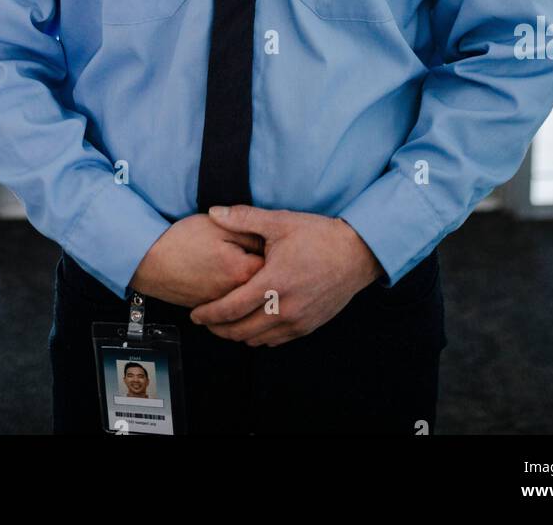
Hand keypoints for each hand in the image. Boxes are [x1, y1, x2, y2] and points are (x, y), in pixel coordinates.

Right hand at [130, 213, 264, 305]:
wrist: (150, 262)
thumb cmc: (183, 239)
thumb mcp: (218, 226)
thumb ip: (248, 232)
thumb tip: (270, 240)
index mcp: (243, 269)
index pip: (275, 263)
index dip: (277, 251)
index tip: (276, 243)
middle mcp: (237, 293)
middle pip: (266, 285)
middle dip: (270, 273)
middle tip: (270, 258)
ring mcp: (224, 305)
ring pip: (250, 299)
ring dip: (257, 289)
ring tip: (257, 275)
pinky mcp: (211, 310)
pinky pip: (234, 308)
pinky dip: (240, 299)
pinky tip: (238, 288)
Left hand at [189, 206, 383, 346]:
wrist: (356, 254)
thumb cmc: (319, 236)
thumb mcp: (280, 222)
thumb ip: (243, 218)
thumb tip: (213, 212)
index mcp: (273, 283)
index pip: (231, 309)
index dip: (209, 314)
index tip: (195, 314)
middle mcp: (285, 309)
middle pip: (240, 331)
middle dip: (218, 329)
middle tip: (205, 321)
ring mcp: (298, 321)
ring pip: (257, 339)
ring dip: (237, 334)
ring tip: (226, 323)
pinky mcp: (308, 326)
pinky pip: (275, 341)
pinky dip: (259, 337)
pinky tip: (253, 324)